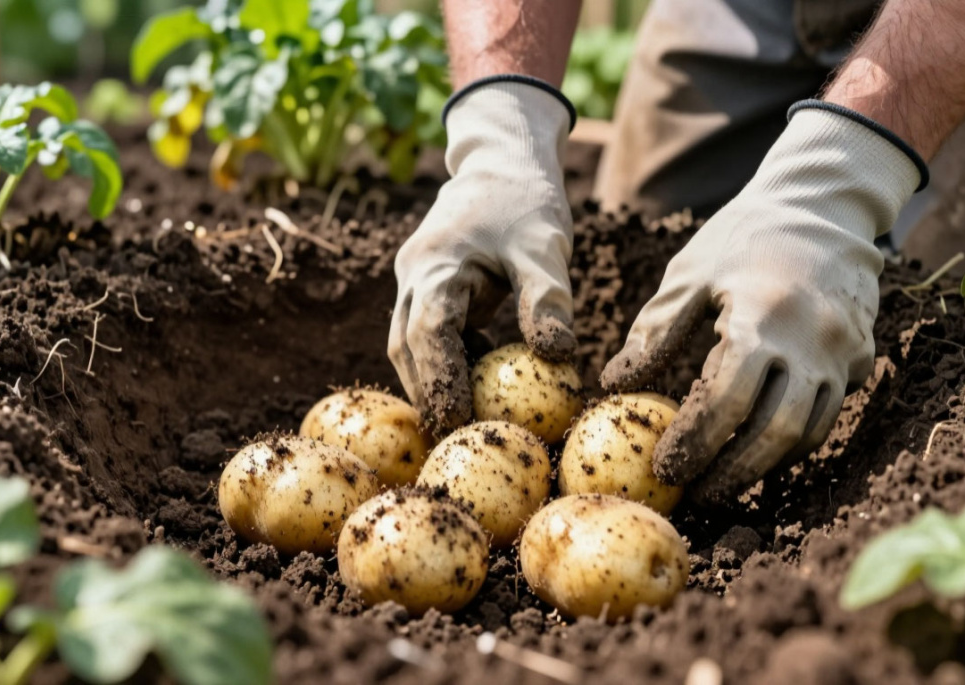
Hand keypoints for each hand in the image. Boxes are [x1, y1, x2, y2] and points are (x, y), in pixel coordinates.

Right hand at [389, 79, 575, 433]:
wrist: (502, 156)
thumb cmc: (526, 197)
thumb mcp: (545, 245)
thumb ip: (548, 298)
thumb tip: (559, 358)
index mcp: (435, 263)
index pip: (427, 333)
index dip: (439, 381)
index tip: (457, 421)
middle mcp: (414, 274)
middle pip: (406, 346)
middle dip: (427, 393)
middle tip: (456, 437)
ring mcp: (416, 279)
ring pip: (410, 342)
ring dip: (433, 380)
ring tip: (465, 419)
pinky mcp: (429, 285)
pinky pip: (429, 331)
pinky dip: (447, 360)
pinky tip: (478, 382)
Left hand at [601, 105, 923, 501]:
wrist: (824, 203)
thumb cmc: (744, 235)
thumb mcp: (690, 273)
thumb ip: (655, 331)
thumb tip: (615, 384)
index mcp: (761, 315)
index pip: (726, 401)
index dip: (694, 442)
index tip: (665, 468)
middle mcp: (812, 340)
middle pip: (774, 432)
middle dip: (732, 473)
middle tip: (697, 494)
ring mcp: (844, 351)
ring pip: (810, 432)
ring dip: (766, 466)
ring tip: (725, 481)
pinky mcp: (862, 356)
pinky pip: (829, 412)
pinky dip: (794, 438)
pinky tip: (759, 448)